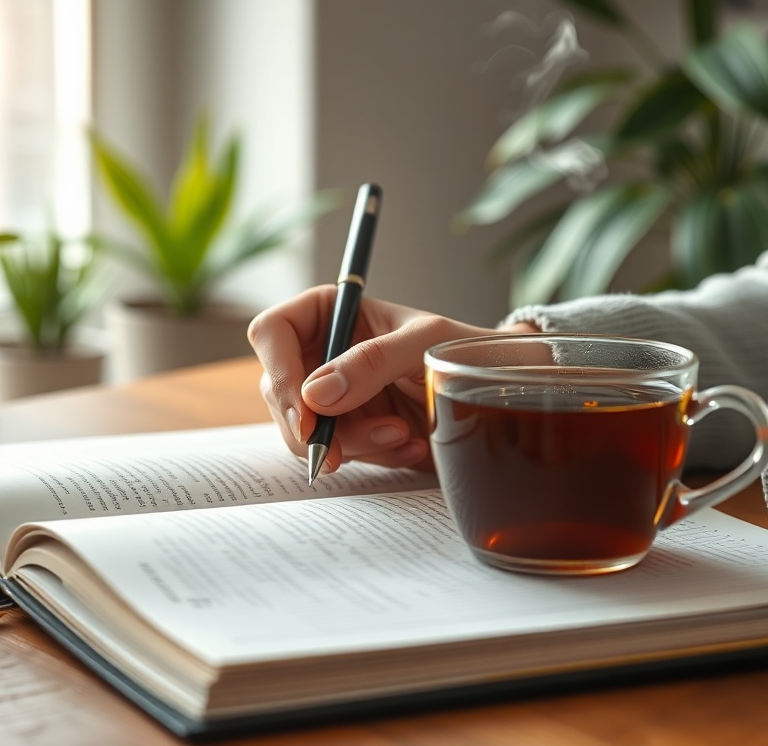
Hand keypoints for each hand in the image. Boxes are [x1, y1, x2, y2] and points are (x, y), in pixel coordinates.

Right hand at [248, 286, 532, 473]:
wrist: (495, 388)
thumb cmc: (464, 348)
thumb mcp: (424, 345)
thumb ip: (372, 362)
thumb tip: (316, 395)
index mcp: (330, 312)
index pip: (272, 333)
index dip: (280, 373)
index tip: (307, 414)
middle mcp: (322, 352)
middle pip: (281, 392)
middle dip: (324, 425)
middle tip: (365, 440)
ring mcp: (332, 395)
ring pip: (307, 432)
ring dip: (356, 443)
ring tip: (406, 435)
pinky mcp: (351, 428)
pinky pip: (341, 452)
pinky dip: (376, 455)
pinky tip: (412, 444)